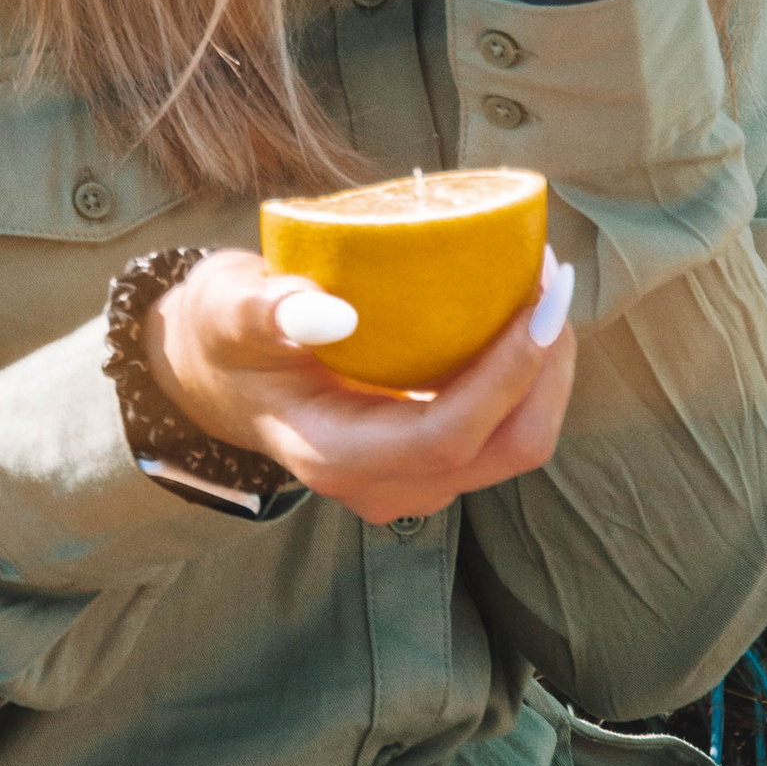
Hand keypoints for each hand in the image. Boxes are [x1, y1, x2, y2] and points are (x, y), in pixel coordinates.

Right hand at [144, 244, 576, 523]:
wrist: (215, 377)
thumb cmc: (223, 335)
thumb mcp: (228, 309)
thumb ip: (269, 310)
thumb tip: (332, 313)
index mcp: (337, 456)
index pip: (449, 434)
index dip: (508, 374)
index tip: (539, 299)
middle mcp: (385, 485)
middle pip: (503, 450)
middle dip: (546, 370)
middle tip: (551, 280)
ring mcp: (411, 479)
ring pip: (513, 444)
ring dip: (544, 372)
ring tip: (544, 286)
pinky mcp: (428, 457)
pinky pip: (500, 429)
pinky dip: (524, 376)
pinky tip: (520, 313)